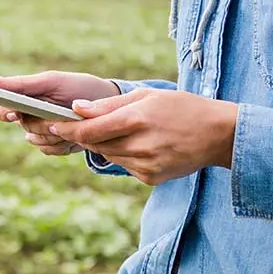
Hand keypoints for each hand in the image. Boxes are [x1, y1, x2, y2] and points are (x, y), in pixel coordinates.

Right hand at [0, 71, 120, 155]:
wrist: (108, 106)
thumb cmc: (78, 88)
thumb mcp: (51, 82)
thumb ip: (21, 84)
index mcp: (22, 98)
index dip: (1, 112)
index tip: (14, 113)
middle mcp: (26, 115)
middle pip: (22, 125)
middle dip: (42, 121)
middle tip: (60, 115)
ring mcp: (40, 132)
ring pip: (36, 140)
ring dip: (56, 132)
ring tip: (73, 120)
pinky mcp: (52, 146)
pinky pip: (49, 150)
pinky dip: (63, 143)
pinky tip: (74, 133)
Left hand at [49, 88, 237, 185]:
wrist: (220, 134)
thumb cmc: (182, 108)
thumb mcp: (147, 96)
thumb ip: (109, 104)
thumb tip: (77, 108)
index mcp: (136, 119)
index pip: (88, 130)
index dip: (66, 128)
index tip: (52, 124)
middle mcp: (139, 145)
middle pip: (95, 144)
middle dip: (84, 135)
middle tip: (77, 125)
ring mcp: (145, 165)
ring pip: (107, 156)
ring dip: (104, 145)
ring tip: (122, 131)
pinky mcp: (150, 178)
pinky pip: (124, 166)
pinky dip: (123, 155)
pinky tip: (140, 145)